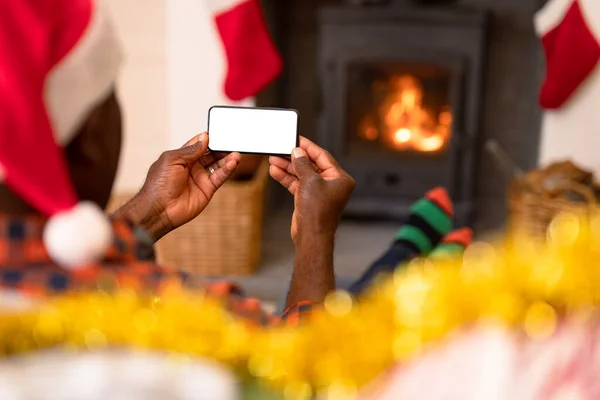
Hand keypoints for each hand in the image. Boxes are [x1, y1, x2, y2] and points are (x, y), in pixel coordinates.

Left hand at [114, 133, 240, 239]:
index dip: (208, 138)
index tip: (219, 133)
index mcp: (181, 157)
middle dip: (221, 148)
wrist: (159, 209)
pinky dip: (227, 170)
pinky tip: (233, 163)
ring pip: (218, 165)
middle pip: (211, 154)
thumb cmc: (158, 185)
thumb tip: (205, 139)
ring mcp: (200, 178)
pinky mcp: (207, 189)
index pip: (198, 144)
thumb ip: (191, 150)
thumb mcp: (172, 160)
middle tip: (231, 142)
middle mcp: (192, 167)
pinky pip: (219, 177)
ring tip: (236, 153)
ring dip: (227, 158)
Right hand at [269, 137, 354, 242]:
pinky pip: (297, 184)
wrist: (311, 236)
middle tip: (282, 149)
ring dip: (288, 167)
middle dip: (295, 157)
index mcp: (340, 178)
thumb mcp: (310, 181)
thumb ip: (302, 164)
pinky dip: (287, 178)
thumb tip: (297, 152)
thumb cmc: (318, 212)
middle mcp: (332, 184)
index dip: (309, 147)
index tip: (297, 139)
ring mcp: (319, 192)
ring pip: (302, 174)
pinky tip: (275, 171)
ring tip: (274, 159)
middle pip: (311, 165)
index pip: (323, 157)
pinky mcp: (308, 199)